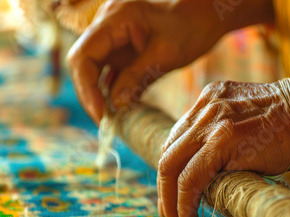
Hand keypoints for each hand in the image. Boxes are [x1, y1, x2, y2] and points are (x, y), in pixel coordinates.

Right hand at [67, 0, 274, 123]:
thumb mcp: (166, 56)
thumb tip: (115, 106)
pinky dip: (112, 90)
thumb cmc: (190, 29)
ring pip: (94, 69)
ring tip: (112, 120)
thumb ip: (137, 78)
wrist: (204, 18)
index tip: (100, 114)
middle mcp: (107, 25)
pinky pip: (109, 71)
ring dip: (100, 94)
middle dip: (91, 94)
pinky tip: (120, 108)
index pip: (84, 55)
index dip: (86, 87)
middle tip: (105, 123)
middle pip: (84, 63)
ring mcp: (112, 36)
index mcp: (114, 18)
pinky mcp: (121, 48)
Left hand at [157, 70, 289, 216]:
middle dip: (164, 189)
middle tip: (169, 215)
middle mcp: (207, 107)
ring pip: (172, 166)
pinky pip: (191, 177)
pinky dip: (185, 203)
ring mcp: (213, 121)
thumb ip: (226, 138)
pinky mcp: (223, 139)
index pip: (177, 139)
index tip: (174, 193)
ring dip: (170, 201)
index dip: (172, 169)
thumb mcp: (250, 123)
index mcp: (211, 100)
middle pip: (168, 153)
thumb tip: (212, 174)